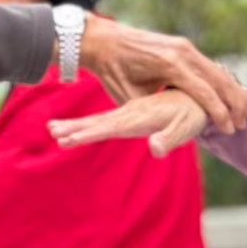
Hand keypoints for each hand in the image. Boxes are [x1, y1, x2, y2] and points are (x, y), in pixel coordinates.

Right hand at [49, 89, 215, 156]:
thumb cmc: (191, 115)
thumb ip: (169, 139)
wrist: (194, 97)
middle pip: (98, 121)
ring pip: (97, 121)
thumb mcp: (184, 129)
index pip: (111, 126)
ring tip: (52, 129)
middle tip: (52, 130)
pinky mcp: (127, 117)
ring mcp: (127, 114)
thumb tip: (154, 150)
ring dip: (75, 125)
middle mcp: (130, 112)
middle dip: (75, 127)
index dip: (91, 133)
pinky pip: (103, 122)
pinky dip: (86, 126)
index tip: (70, 138)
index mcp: (141, 115)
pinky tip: (72, 131)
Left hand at [77, 16, 246, 134]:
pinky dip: (224, 82)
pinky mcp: (184, 46)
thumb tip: (164, 132)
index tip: (229, 130)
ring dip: (235, 91)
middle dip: (236, 102)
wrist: (104, 40)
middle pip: (220, 79)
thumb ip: (152, 112)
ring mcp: (185, 46)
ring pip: (218, 71)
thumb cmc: (114, 72)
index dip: (219, 112)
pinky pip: (209, 66)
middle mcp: (182, 52)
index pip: (204, 92)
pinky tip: (234, 95)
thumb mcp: (130, 97)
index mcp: (171, 65)